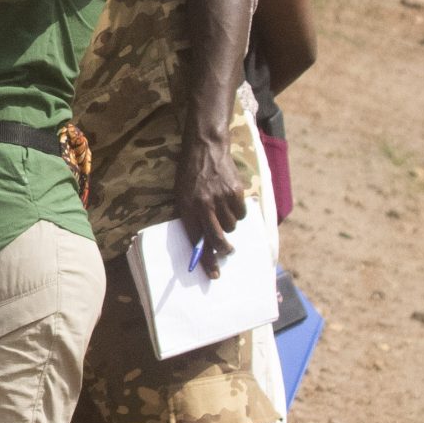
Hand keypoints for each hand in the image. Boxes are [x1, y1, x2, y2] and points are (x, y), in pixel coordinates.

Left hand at [174, 133, 247, 277]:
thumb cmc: (190, 175)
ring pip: (231, 227)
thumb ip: (191, 218)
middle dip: (223, 250)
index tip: (214, 274)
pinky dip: (238, 211)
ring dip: (229, 224)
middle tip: (227, 252)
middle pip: (218, 239)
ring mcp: (220, 198)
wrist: (205, 148)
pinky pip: (241, 213)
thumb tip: (202, 244)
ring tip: (222, 210)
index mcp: (187, 208)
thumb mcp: (182, 196)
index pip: (197, 241)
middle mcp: (203, 206)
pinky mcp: (235, 191)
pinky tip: (230, 201)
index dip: (206, 260)